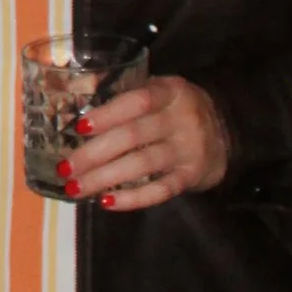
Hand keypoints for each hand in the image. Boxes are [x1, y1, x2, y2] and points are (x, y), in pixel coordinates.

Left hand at [59, 73, 230, 212]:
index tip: (79, 127)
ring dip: (105, 179)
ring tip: (75, 188)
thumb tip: (74, 88)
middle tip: (65, 168)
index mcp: (170, 91)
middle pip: (133, 137)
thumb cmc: (175, 109)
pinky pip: (160, 190)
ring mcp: (189, 150)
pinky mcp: (192, 176)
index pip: (139, 100)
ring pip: (142, 165)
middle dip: (94, 154)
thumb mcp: (158, 89)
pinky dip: (132, 198)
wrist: (226, 131)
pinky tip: (107, 203)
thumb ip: (123, 91)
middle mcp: (182, 119)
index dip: (108, 113)